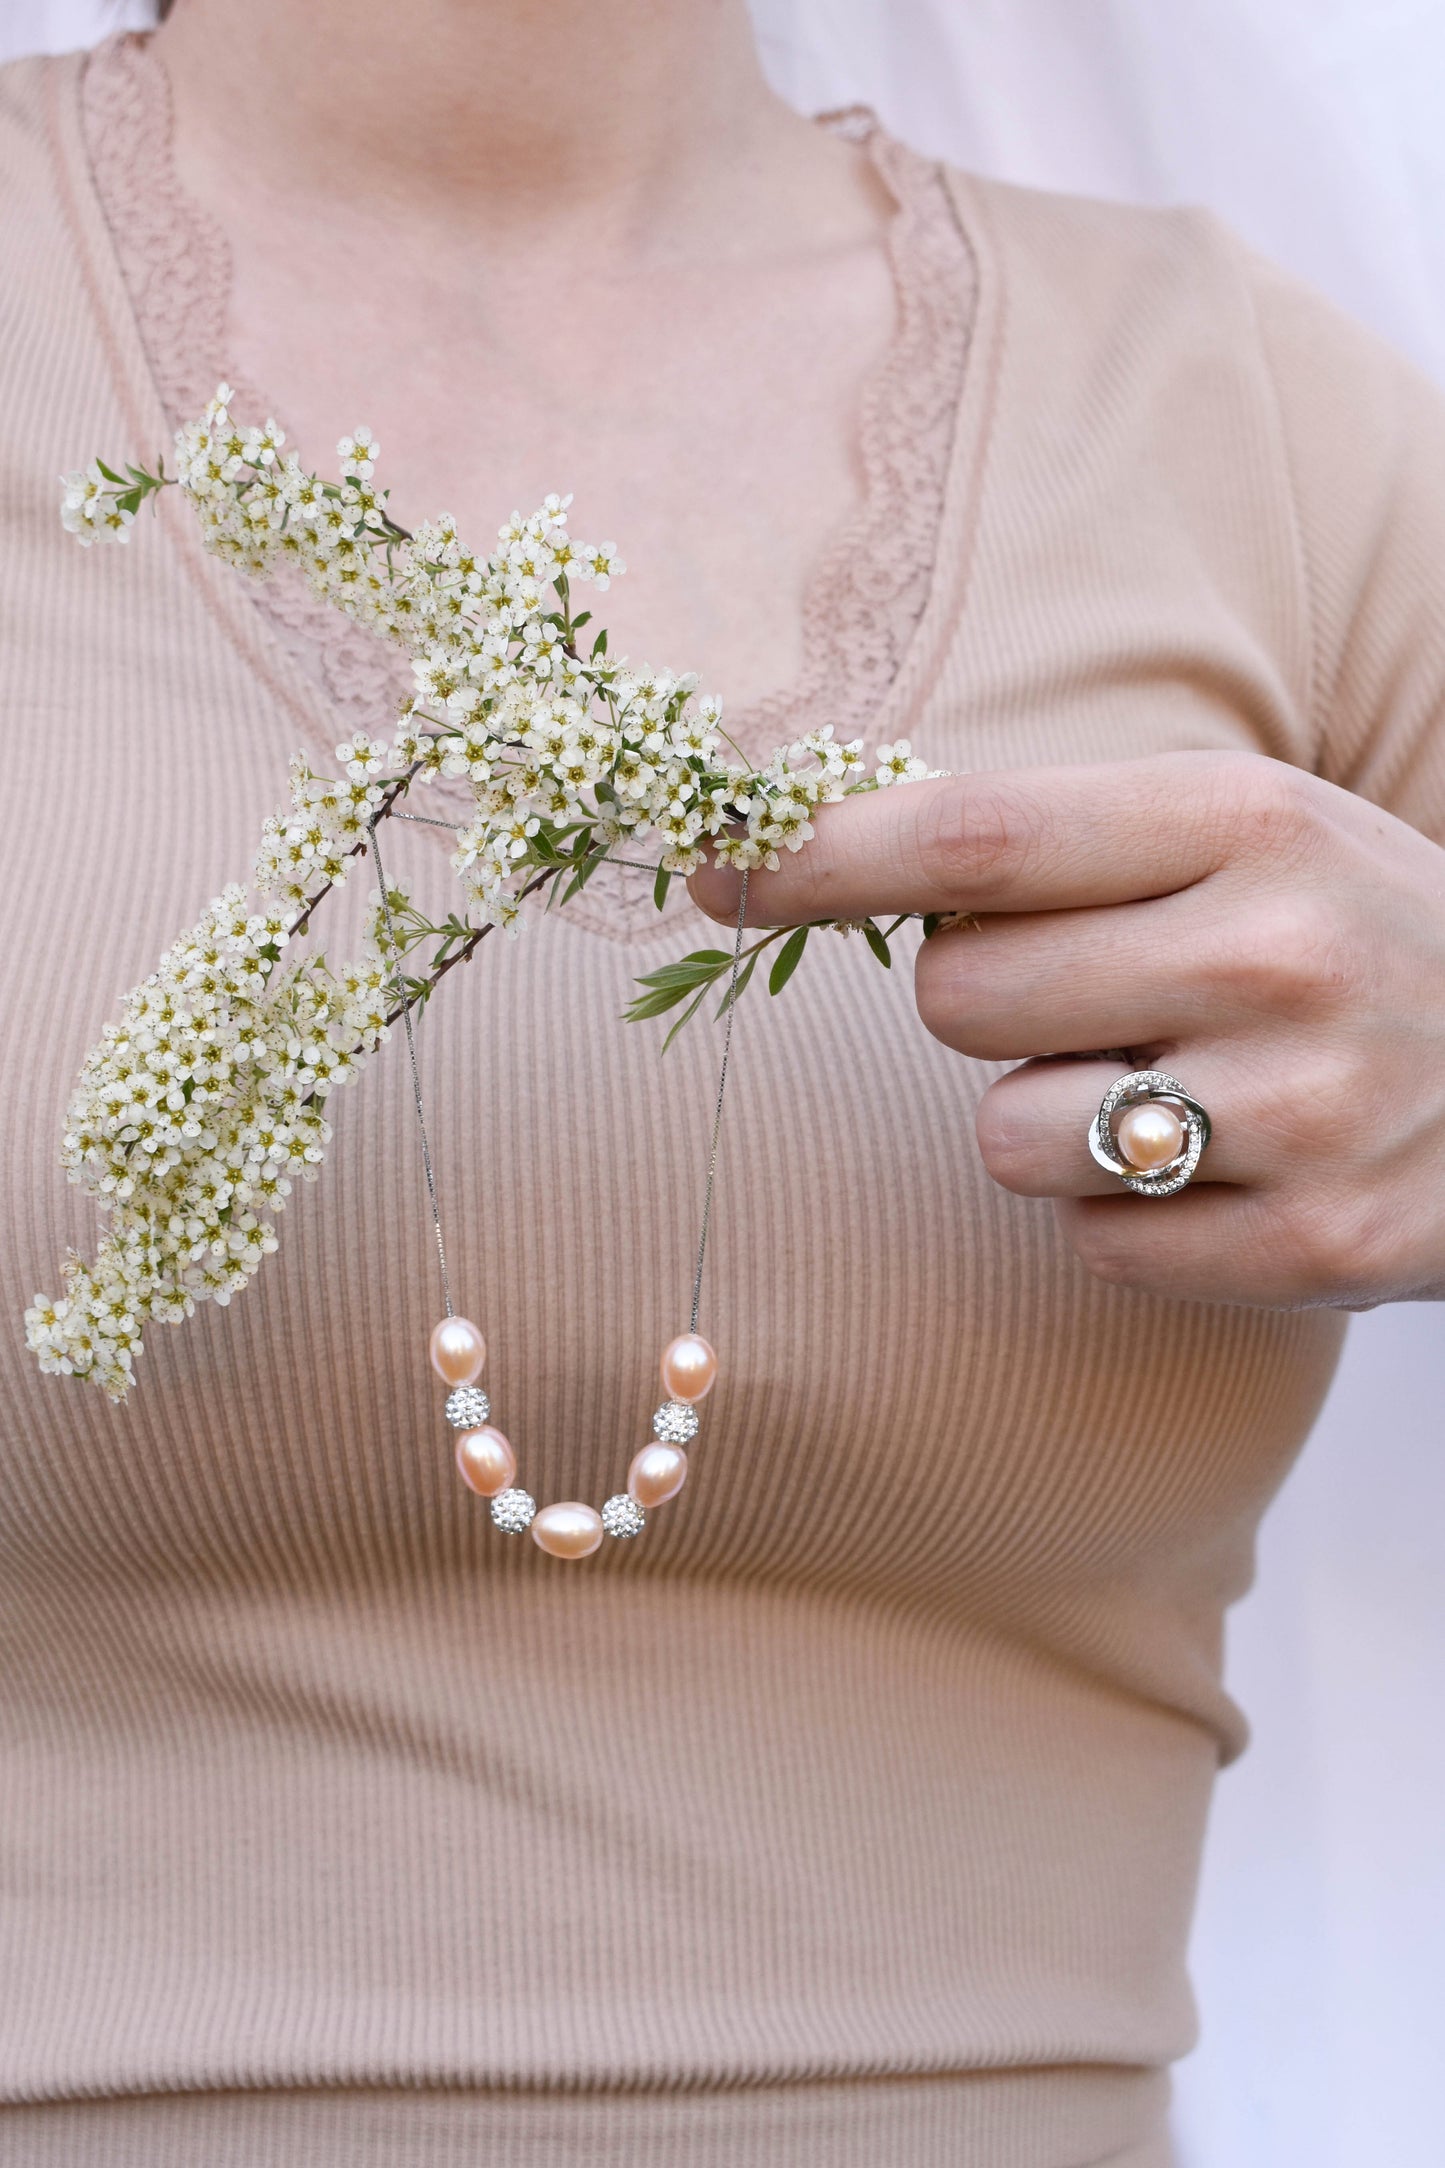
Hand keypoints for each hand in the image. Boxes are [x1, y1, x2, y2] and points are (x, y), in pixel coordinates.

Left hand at [689, 751, 1444, 1307]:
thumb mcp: (1251, 833)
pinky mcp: (1316, 1244)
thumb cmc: (1356, 930)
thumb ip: (1073, 844)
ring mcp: (1305, 1110)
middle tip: (1084, 998)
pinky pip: (1096, 1244)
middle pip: (959, 1001)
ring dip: (1046, 1121)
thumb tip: (831, 854)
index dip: (823, 859)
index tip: (720, 871)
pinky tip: (1223, 1169)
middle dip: (978, 1006)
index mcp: (1247, 821)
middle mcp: (1278, 954)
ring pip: (1009, 1139)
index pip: (977, 840)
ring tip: (1164, 1089)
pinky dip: (1125, 1217)